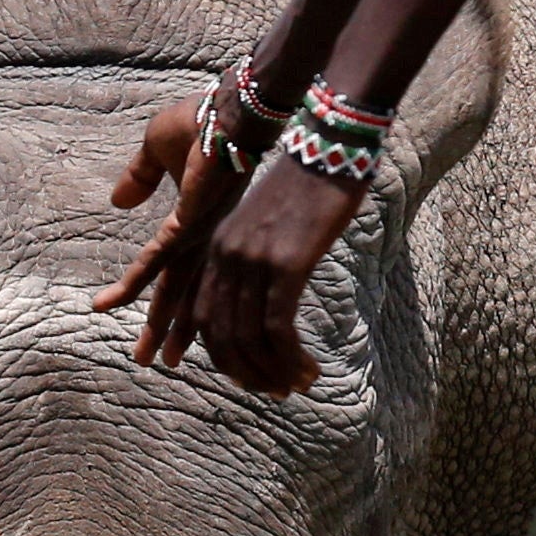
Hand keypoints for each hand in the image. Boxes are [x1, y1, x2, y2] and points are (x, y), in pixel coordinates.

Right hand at [92, 94, 261, 367]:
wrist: (232, 105)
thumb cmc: (203, 118)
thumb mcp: (157, 148)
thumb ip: (138, 177)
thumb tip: (118, 204)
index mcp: (199, 223)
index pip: (176, 269)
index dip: (162, 296)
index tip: (149, 320)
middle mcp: (204, 236)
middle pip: (182, 293)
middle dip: (168, 330)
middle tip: (156, 363)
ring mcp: (200, 234)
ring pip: (175, 290)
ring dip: (161, 326)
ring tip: (149, 361)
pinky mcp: (191, 222)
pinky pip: (156, 260)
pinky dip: (133, 283)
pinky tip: (111, 302)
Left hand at [186, 160, 362, 398]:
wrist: (330, 143)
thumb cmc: (310, 183)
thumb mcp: (270, 224)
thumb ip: (260, 259)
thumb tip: (269, 299)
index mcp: (217, 248)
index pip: (205, 317)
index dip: (222, 355)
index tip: (247, 376)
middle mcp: (226, 257)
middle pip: (221, 336)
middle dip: (245, 373)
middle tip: (273, 392)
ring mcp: (253, 262)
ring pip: (249, 339)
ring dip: (271, 372)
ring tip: (294, 386)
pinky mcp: (285, 265)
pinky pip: (277, 329)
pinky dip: (289, 359)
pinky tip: (307, 371)